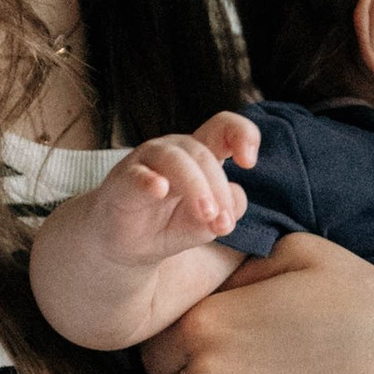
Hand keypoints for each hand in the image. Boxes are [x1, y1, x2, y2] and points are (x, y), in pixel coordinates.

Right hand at [92, 115, 255, 264]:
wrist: (127, 245)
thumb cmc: (169, 225)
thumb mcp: (206, 223)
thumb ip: (225, 212)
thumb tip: (231, 210)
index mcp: (201, 155)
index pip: (224, 128)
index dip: (241, 134)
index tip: (249, 162)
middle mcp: (176, 151)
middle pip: (203, 154)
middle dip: (219, 189)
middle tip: (223, 224)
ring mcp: (148, 161)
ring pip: (177, 160)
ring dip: (197, 187)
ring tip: (206, 216)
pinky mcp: (124, 179)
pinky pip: (138, 175)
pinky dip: (149, 180)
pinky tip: (159, 189)